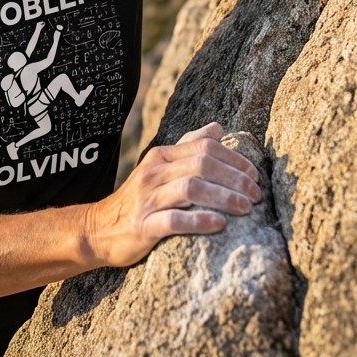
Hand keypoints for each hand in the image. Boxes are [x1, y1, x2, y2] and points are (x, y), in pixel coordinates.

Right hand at [84, 122, 261, 267]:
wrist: (100, 228)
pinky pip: (174, 220)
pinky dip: (199, 220)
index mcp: (161, 156)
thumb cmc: (139, 198)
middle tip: (256, 194)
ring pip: (190, 188)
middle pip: (201, 165)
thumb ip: (188, 147)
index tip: (255, 175)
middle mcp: (153, 172)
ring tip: (246, 208)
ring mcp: (148, 198)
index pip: (203, 147)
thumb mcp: (160, 167)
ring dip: (224, 197)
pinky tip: (219, 224)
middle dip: (234, 178)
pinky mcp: (144, 225)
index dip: (234, 159)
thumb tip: (217, 128)